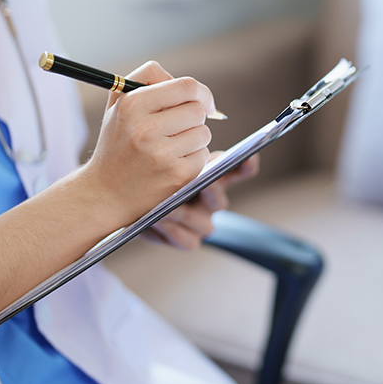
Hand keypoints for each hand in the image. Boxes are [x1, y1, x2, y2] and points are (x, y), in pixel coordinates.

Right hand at [80, 61, 215, 227]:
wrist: (105, 193)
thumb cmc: (117, 143)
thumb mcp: (119, 104)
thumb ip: (147, 79)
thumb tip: (190, 86)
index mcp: (132, 104)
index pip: (187, 86)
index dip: (202, 93)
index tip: (204, 103)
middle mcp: (145, 129)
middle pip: (198, 110)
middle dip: (195, 118)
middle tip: (178, 129)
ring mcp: (161, 154)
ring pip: (204, 133)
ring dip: (194, 139)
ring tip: (171, 148)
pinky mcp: (176, 175)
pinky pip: (203, 155)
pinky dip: (194, 159)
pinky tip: (173, 164)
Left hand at [145, 153, 260, 249]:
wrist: (133, 204)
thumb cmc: (152, 177)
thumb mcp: (164, 161)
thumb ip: (179, 153)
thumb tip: (192, 144)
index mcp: (214, 177)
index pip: (239, 171)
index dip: (247, 165)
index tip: (249, 156)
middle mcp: (213, 201)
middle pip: (220, 200)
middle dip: (211, 191)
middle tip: (202, 183)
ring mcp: (202, 223)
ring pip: (204, 225)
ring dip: (183, 214)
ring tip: (166, 207)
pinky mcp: (187, 240)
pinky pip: (186, 240)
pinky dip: (171, 231)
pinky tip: (156, 221)